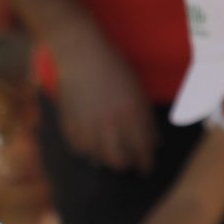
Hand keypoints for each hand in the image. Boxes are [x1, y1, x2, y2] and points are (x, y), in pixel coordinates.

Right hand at [46, 23, 156, 172]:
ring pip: (98, 157)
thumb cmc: (114, 67)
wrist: (80, 55)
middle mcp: (111, 124)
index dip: (146, 163)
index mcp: (132, 114)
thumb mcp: (137, 90)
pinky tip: (89, 149)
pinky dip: (85, 151)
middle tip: (128, 165)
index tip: (146, 169)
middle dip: (125, 166)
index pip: (142, 149)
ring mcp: (88, 125)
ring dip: (105, 160)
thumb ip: (145, 117)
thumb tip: (154, 141)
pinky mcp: (70, 123)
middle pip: (119, 160)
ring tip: (108, 159)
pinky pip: (78, 147)